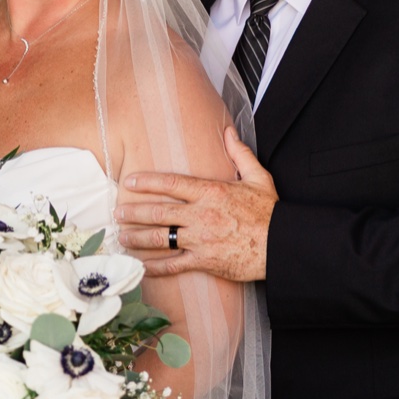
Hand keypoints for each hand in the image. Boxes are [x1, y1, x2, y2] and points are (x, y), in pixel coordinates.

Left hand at [117, 127, 276, 281]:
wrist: (282, 245)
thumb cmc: (270, 213)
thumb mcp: (259, 178)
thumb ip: (240, 154)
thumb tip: (229, 132)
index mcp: (211, 192)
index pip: (171, 183)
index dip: (147, 182)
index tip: (130, 182)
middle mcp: (201, 215)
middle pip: (159, 212)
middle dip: (134, 212)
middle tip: (117, 212)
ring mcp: (201, 240)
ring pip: (161, 238)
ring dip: (137, 238)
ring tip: (122, 236)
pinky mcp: (204, 261)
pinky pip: (174, 265)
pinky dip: (155, 266)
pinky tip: (141, 265)